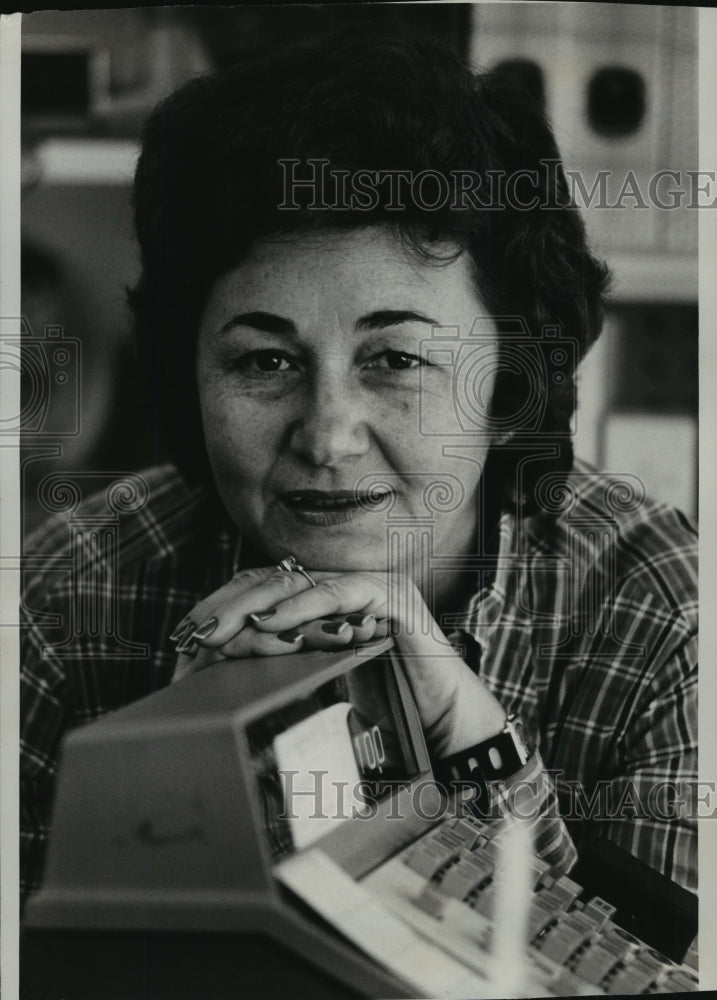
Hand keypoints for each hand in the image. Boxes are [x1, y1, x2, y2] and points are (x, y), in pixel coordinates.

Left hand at [171, 566, 506, 755]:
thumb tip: (211, 675)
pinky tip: (271, 624)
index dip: (222, 608)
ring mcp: (368, 587)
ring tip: (218, 631)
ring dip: (252, 606)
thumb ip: (277, 670)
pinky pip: (340, 593)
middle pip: (271, 581)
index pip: (262, 591)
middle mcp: (343, 587)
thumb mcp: (317, 686)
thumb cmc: (386, 710)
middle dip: (226, 606)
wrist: (445, 730)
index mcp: (324, 604)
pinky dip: (303, 607)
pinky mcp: (393, 597)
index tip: (185, 638)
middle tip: (192, 634)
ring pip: (298, 583)